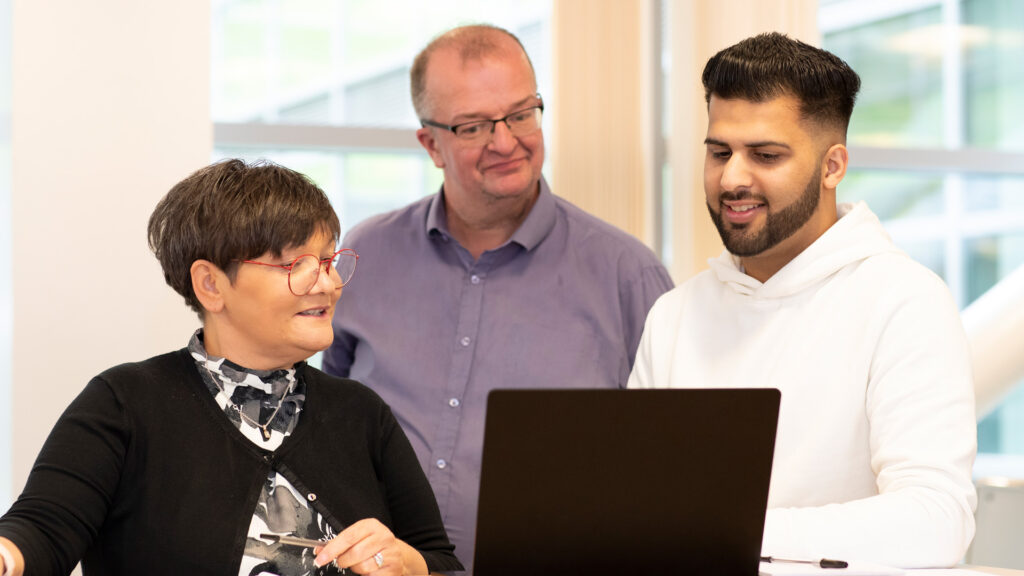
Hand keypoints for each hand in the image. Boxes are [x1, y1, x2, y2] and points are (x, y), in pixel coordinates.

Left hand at [313, 518, 427, 574]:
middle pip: (354, 553)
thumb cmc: (373, 545)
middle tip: (343, 561)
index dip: (332, 549)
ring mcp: (390, 553)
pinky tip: (370, 570)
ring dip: (356, 569)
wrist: (397, 555)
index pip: (348, 537)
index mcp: (371, 526)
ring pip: (362, 566)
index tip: (320, 559)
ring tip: (360, 564)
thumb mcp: (358, 538)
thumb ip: (339, 543)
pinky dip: (366, 575)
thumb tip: (320, 550)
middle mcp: (383, 537)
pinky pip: (371, 575)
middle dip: (344, 561)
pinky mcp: (393, 568)